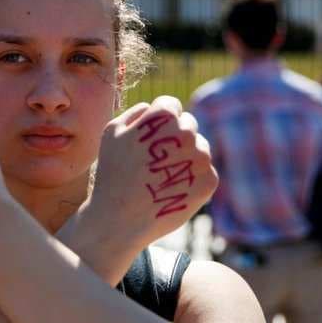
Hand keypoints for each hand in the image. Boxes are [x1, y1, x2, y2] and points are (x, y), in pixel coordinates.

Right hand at [88, 96, 217, 247]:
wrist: (121, 218)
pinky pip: (204, 172)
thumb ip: (137, 113)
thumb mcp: (112, 131)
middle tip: (155, 160)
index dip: (159, 120)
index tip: (149, 138)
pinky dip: (191, 179)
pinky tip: (171, 188)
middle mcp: (187, 132)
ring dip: (185, 157)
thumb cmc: (112, 172)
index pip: (171, 105)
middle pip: (188, 125)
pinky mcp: (209, 181)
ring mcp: (200, 158)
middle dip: (174, 137)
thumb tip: (152, 108)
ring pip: (199, 148)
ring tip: (161, 176)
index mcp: (164, 115)